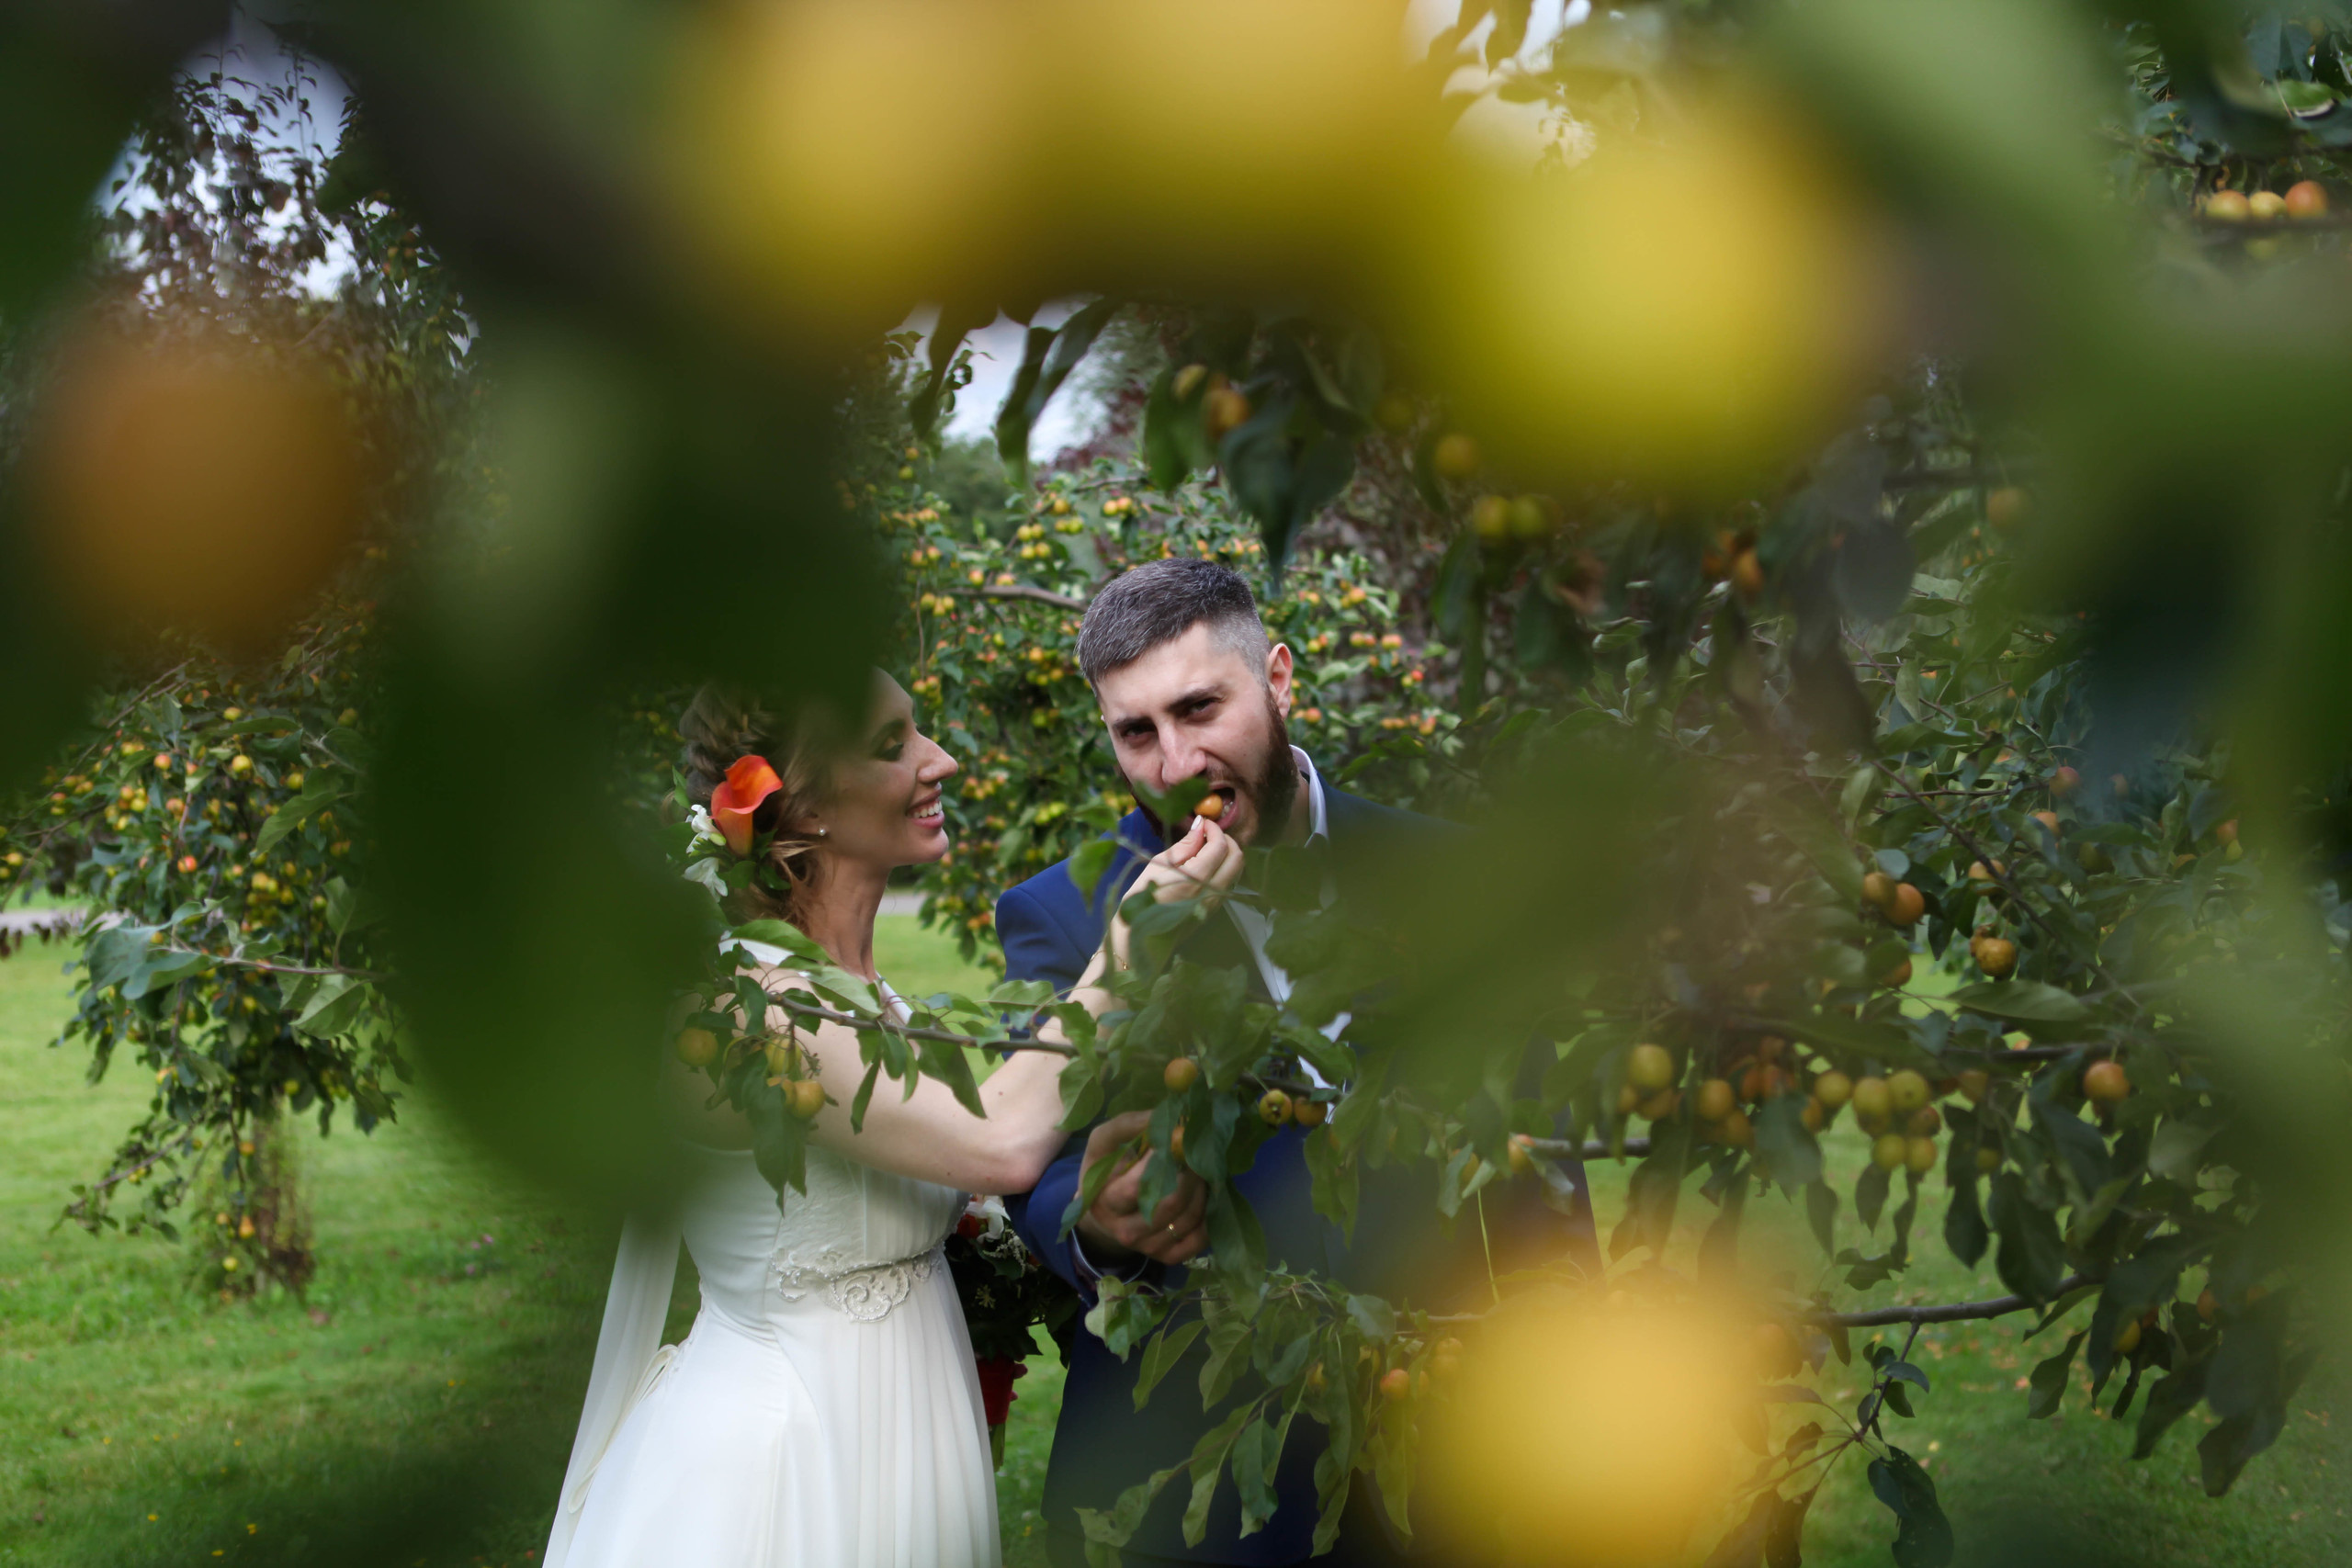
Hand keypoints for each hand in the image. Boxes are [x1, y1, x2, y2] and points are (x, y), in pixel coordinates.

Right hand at [1073, 1109, 1208, 1266]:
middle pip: (1170, 1203)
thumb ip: (1130, 1125)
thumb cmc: (1109, 1168)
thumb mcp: (1106, 1141)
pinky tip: (1200, 1196)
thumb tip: (1168, 1116)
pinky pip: (1199, 1239)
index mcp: (1104, 1201)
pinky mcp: (1167, 1256)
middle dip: (1189, 1172)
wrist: (1107, 1211)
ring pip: (1189, 1218)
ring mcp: (1147, 1247)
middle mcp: (1124, 1231)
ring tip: (1197, 1170)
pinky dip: (1207, 1215)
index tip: (1174, 1135)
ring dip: (1202, 1189)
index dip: (1162, 1160)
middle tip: (1193, 1153)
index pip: (1138, 1186)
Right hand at [1107, 814, 1243, 971]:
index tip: (1203, 823)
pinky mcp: (1214, 909)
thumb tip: (1200, 826)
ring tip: (1205, 848)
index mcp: (1196, 878)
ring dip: (1227, 854)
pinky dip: (1224, 867)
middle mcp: (1212, 891)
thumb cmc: (1140, 901)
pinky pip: (1229, 882)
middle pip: (1237, 857)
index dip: (1214, 829)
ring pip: (1237, 870)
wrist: (1140, 941)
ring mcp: (1216, 902)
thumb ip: (1184, 846)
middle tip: (1206, 835)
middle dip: (1226, 840)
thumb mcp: (1156, 866)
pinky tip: (1205, 865)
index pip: (1220, 846)